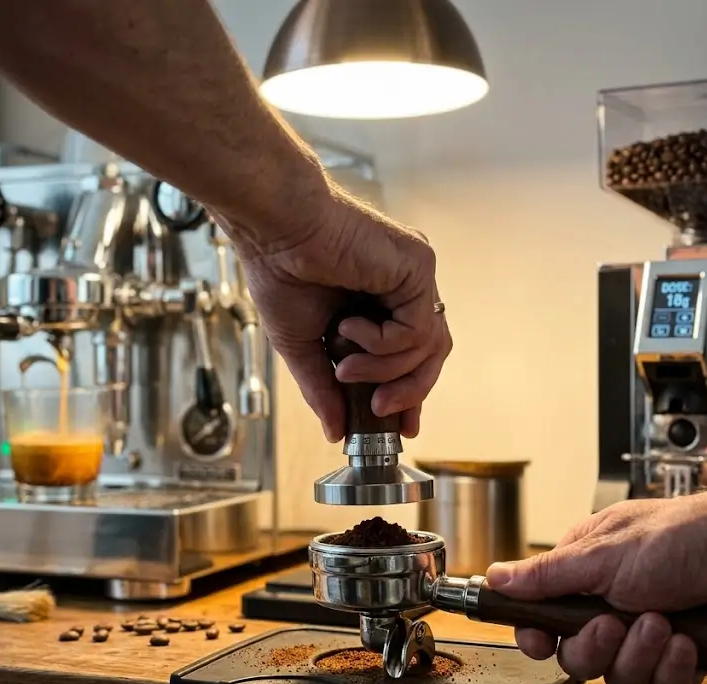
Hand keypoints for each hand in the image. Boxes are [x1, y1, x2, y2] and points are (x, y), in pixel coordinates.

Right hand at [217, 181, 451, 441]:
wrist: (275, 231)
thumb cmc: (281, 272)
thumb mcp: (303, 346)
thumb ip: (324, 388)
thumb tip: (335, 430)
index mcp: (382, 300)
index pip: (413, 353)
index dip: (410, 390)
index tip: (402, 425)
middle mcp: (405, 285)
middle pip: (431, 354)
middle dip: (409, 391)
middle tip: (379, 410)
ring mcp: (415, 275)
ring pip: (428, 347)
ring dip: (384, 371)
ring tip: (345, 367)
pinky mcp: (418, 266)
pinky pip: (418, 329)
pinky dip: (384, 344)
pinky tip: (350, 327)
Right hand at [485, 490, 706, 683]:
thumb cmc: (679, 538)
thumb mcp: (601, 553)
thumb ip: (547, 574)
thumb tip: (496, 576)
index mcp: (583, 574)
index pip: (542, 617)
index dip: (537, 635)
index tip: (540, 639)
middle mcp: (610, 605)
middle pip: (576, 656)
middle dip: (595, 646)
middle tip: (614, 623)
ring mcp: (645, 633)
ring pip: (618, 676)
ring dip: (640, 653)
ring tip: (663, 623)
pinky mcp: (680, 657)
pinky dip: (674, 666)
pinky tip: (686, 639)